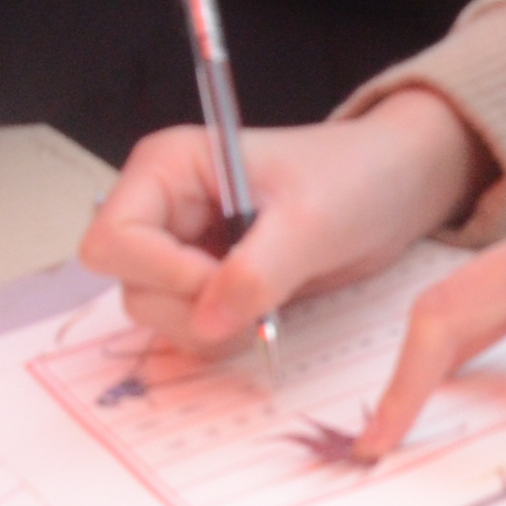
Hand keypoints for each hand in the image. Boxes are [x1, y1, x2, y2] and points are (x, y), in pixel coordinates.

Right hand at [86, 93, 484, 355]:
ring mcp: (180, 250)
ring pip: (156, 318)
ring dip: (211, 328)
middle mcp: (160, 209)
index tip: (222, 278)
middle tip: (258, 295)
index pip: (112, 241)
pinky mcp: (205, 284)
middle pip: (130, 287)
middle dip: (192, 308)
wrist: (393, 190)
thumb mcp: (310, 220)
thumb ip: (256, 272)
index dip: (162, 273)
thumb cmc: (353, 177)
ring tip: (270, 302)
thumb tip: (206, 322)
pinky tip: (267, 312)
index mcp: (165, 168)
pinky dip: (224, 336)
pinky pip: (190, 331)